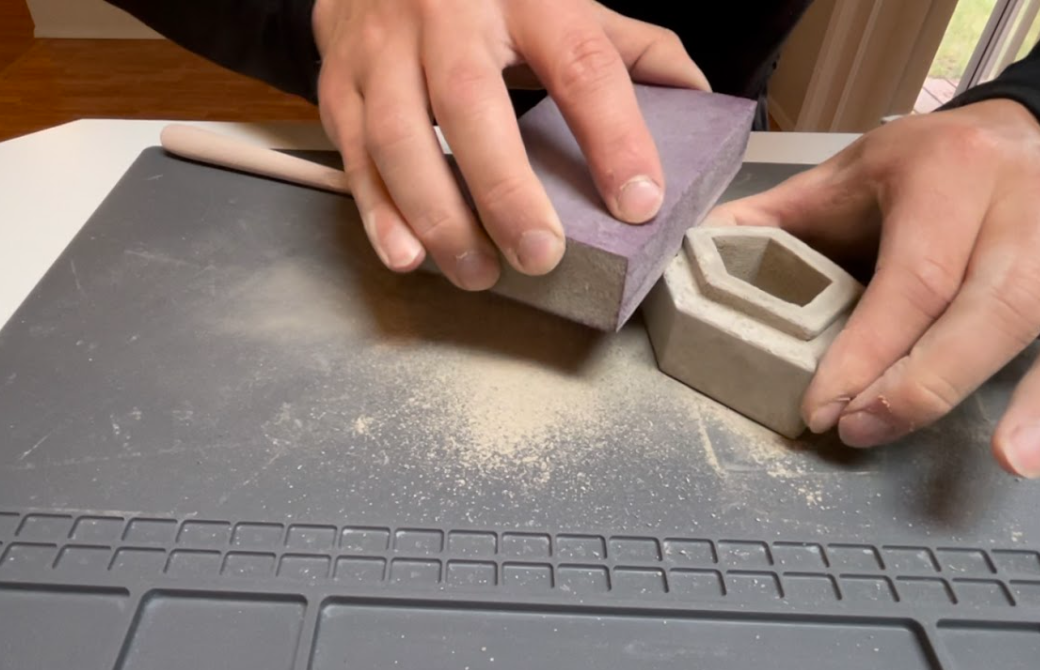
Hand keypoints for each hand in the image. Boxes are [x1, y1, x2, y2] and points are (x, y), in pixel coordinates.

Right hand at [312, 0, 708, 289]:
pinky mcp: (339, 81)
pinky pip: (352, 152)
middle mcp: (447, 14)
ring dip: (437, 214)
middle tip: (541, 257)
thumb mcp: (564, 1)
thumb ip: (632, 47)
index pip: (580, 64)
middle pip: (471, 103)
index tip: (639, 202)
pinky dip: (377, 211)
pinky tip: (408, 255)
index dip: (614, 135)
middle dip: (505, 189)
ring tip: (478, 272)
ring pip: (398, 134)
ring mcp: (383, 48)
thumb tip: (700, 100)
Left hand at [705, 99, 1039, 477]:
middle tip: (874, 433)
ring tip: (1015, 460)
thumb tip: (696, 264)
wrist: (1003, 135)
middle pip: (1002, 300)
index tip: (825, 410)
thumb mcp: (839, 181)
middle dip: (935, 380)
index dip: (867, 351)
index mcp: (948, 174)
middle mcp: (1028, 204)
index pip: (913, 274)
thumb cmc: (914, 176)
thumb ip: (773, 225)